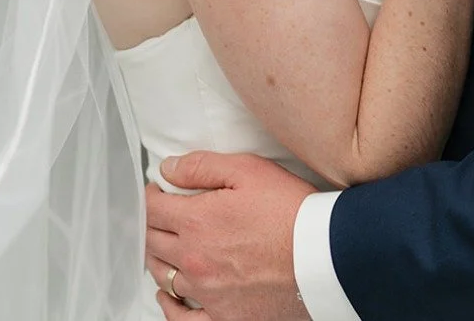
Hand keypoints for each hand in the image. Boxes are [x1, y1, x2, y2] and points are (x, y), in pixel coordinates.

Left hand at [145, 151, 313, 320]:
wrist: (322, 256)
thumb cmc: (290, 210)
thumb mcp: (248, 170)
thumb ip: (202, 167)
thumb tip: (168, 169)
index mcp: (197, 221)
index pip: (153, 208)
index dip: (151, 195)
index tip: (157, 189)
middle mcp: (195, 259)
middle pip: (153, 241)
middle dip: (151, 222)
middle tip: (159, 213)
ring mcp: (207, 293)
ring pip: (164, 276)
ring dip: (157, 256)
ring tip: (163, 244)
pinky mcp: (224, 317)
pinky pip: (183, 320)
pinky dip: (169, 307)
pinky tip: (167, 295)